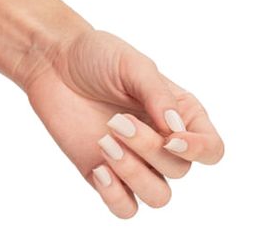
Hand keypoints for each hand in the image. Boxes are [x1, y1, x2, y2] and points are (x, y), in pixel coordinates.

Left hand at [21, 27, 223, 217]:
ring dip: (133, 174)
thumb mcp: (131, 64)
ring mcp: (136, 162)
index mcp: (179, 114)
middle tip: (116, 121)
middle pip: (180, 170)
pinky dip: (116, 197)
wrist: (52, 62)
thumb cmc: (95, 56)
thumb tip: (176, 128)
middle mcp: (163, 143)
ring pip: (158, 197)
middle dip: (148, 148)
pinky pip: (125, 208)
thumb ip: (157, 94)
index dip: (198, 151)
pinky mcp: (106, 174)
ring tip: (104, 142)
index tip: (171, 139)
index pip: (211, 149)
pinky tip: (98, 169)